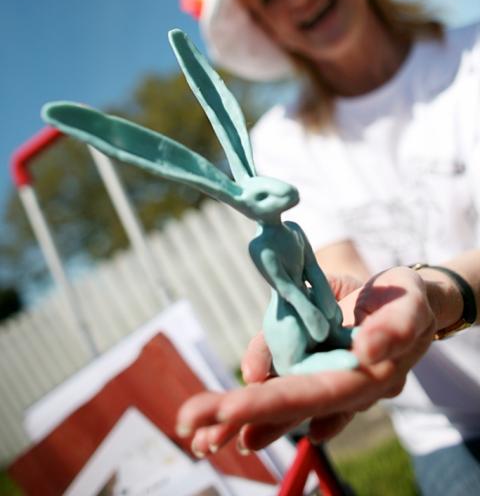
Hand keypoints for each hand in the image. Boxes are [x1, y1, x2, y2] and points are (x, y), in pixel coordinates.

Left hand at [176, 267, 437, 455]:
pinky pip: (275, 369)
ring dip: (235, 417)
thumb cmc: (408, 301)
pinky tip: (221, 411)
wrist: (404, 296)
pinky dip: (251, 386)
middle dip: (237, 416)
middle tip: (193, 429)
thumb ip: (394, 330)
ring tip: (196, 434)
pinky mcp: (307, 354)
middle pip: (284, 405)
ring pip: (274, 399)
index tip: (233, 409)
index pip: (313, 395)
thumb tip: (366, 355)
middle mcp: (335, 386)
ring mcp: (318, 373)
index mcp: (362, 381)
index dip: (273, 405)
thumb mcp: (409, 307)